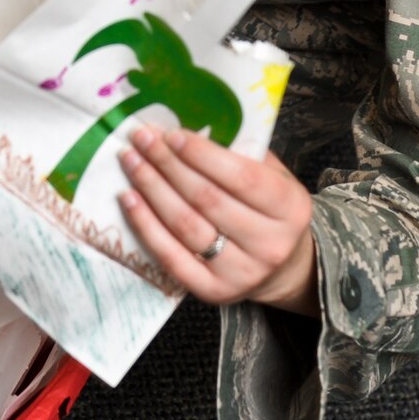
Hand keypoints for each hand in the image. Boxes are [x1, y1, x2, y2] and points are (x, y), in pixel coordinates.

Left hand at [118, 123, 318, 312]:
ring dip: (151, 188)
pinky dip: (145, 225)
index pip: (242, 177)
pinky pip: (170, 256)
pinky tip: (128, 199)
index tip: (170, 134)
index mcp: (290, 208)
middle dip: (167, 164)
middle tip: (140, 138)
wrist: (282, 267)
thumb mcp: (271, 176)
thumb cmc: (268, 209)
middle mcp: (269, 244)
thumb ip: (239, 152)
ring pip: (185, 225)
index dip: (201, 154)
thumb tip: (185, 127)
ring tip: (130, 161)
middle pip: (207, 199)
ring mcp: (241, 273)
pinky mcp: (212, 291)